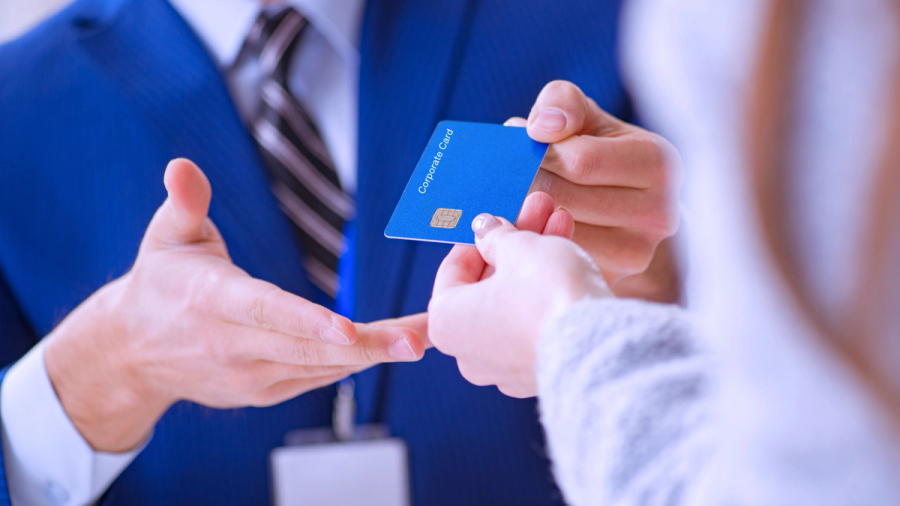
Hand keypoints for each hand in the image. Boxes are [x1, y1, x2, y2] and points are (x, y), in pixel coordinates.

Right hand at [44, 159, 425, 451]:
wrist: (133, 353)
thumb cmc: (161, 284)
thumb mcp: (166, 236)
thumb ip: (184, 203)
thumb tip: (182, 166)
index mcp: (210, 301)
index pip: (263, 311)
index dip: (307, 321)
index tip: (349, 329)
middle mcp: (231, 346)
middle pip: (307, 348)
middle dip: (368, 344)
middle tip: (419, 337)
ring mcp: (249, 376)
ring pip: (321, 367)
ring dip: (375, 354)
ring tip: (423, 338)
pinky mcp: (264, 391)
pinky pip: (317, 377)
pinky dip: (354, 364)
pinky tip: (392, 347)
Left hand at [428, 211, 610, 397]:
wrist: (598, 347)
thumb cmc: (546, 296)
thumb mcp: (518, 248)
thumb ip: (497, 237)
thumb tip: (486, 231)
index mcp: (444, 322)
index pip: (454, 269)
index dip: (480, 236)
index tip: (500, 217)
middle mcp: (468, 353)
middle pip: (489, 284)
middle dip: (515, 244)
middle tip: (537, 210)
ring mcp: (505, 369)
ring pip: (515, 303)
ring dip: (536, 262)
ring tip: (560, 221)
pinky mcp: (539, 375)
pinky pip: (535, 326)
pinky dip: (548, 296)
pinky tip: (571, 261)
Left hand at [508, 81, 683, 300]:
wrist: (626, 204)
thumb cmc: (601, 150)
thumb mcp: (587, 116)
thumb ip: (562, 103)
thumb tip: (540, 128)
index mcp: (658, 164)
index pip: (580, 161)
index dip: (539, 153)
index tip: (520, 150)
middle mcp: (657, 214)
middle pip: (563, 199)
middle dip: (524, 182)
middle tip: (503, 174)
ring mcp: (636, 253)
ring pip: (554, 231)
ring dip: (520, 212)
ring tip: (513, 195)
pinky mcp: (611, 278)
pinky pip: (552, 257)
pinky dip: (528, 239)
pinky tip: (521, 223)